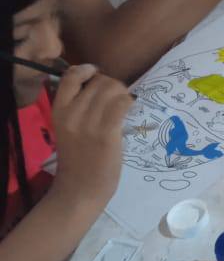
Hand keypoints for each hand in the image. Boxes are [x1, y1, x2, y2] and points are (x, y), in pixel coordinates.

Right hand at [50, 65, 132, 211]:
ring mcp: (89, 124)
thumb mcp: (67, 127)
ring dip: (122, 93)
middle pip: (99, 81)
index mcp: (58, 111)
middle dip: (111, 85)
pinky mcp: (107, 133)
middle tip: (115, 99)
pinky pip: (122, 104)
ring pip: (112, 88)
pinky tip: (127, 111)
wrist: (79, 190)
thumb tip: (100, 82)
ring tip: (121, 106)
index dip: (86, 70)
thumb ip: (77, 106)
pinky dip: (128, 102)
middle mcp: (72, 114)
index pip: (70, 76)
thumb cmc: (77, 158)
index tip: (95, 75)